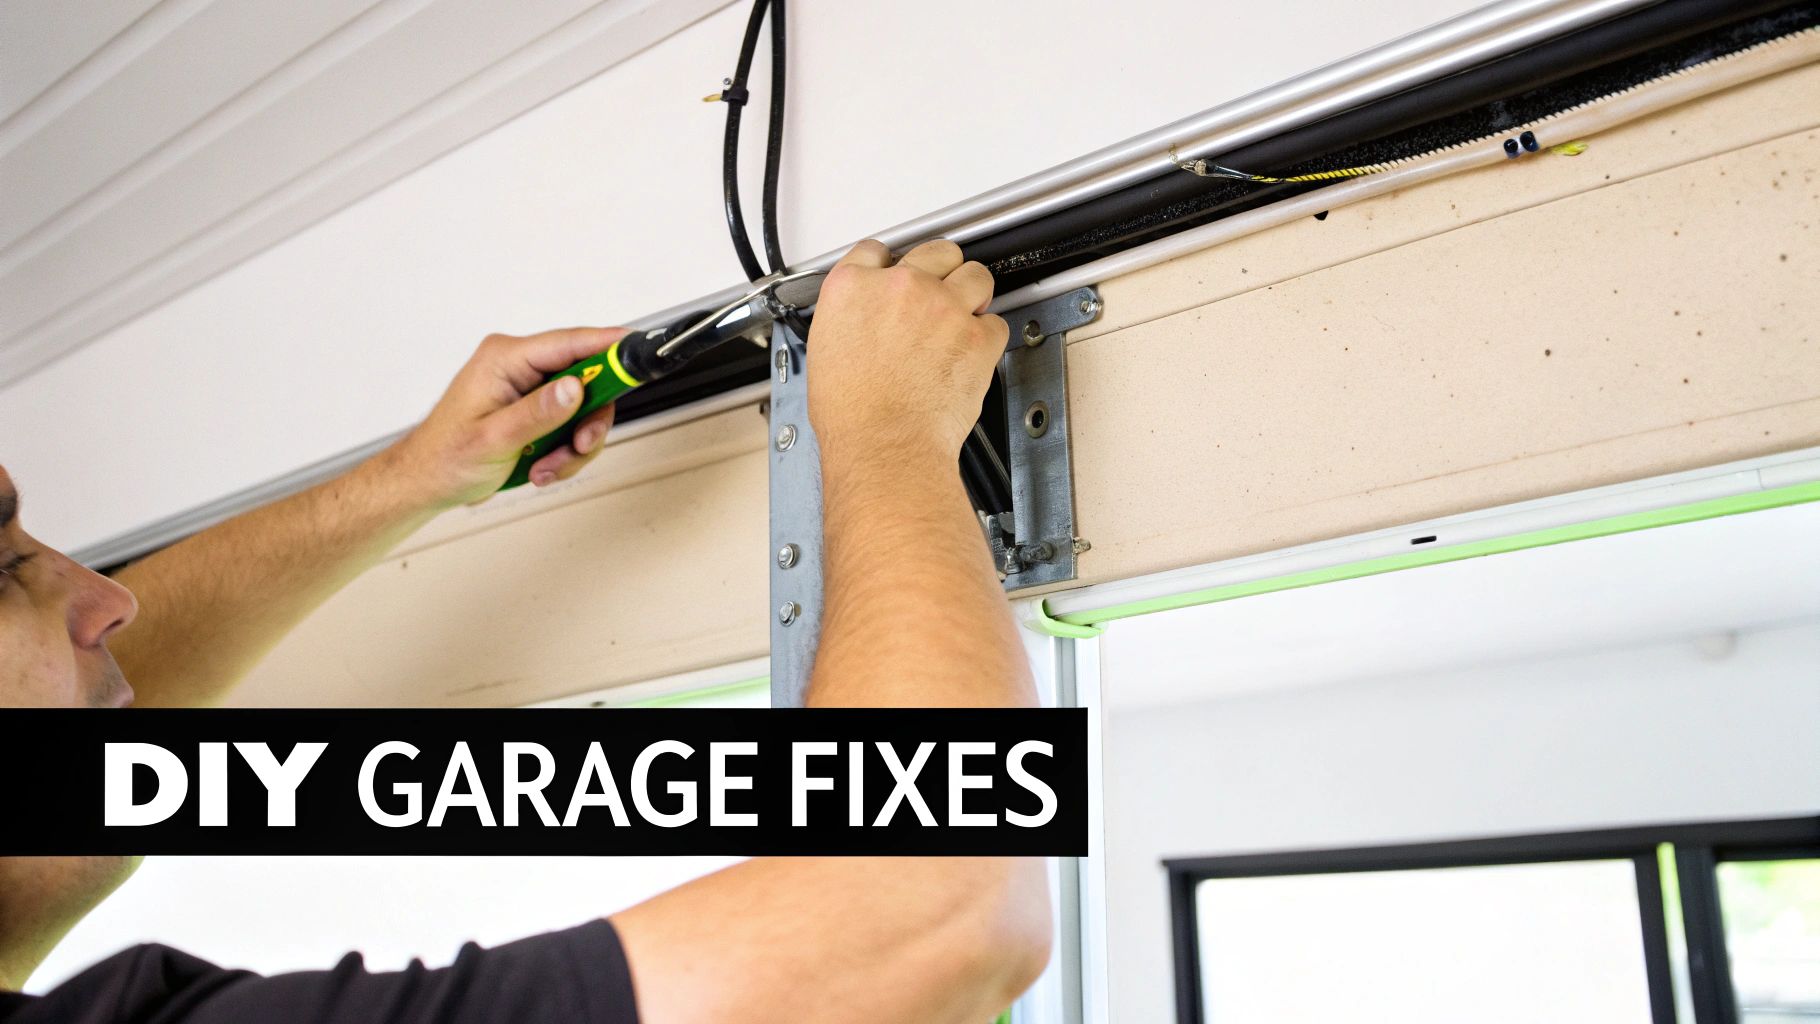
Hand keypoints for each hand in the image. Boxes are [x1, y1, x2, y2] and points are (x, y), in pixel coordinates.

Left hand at [384, 326, 627, 507]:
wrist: (428, 481)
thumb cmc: (446, 456)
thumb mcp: (494, 438)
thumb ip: (538, 413)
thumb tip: (573, 388)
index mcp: (505, 359)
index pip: (569, 343)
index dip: (608, 345)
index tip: (637, 351)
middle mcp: (520, 367)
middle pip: (586, 379)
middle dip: (587, 421)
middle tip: (577, 445)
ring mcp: (529, 388)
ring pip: (584, 408)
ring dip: (574, 445)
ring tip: (548, 465)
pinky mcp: (536, 409)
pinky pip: (571, 425)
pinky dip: (565, 452)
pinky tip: (543, 465)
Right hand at [807, 239, 1006, 461]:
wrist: (884, 444)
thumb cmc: (852, 413)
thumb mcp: (826, 349)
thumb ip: (852, 316)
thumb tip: (867, 316)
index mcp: (853, 287)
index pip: (876, 250)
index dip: (890, 265)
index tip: (897, 277)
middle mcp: (900, 287)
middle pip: (935, 252)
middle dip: (941, 271)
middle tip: (939, 296)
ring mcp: (942, 307)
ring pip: (975, 275)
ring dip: (972, 294)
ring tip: (963, 317)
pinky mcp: (976, 335)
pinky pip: (995, 322)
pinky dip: (987, 337)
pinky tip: (972, 353)